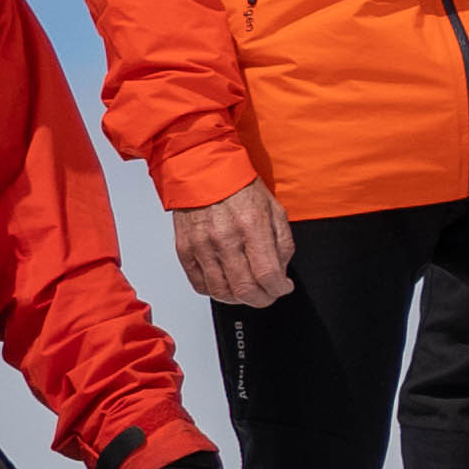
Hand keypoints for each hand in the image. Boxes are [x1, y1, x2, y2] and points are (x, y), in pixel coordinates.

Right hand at [173, 183, 294, 308]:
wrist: (202, 169)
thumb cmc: (238, 186)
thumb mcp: (273, 208)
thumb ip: (282, 242)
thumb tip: (281, 271)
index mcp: (251, 227)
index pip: (267, 275)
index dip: (279, 289)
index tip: (283, 287)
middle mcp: (225, 239)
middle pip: (245, 290)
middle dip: (262, 300)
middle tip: (268, 294)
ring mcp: (202, 246)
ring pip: (221, 292)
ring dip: (239, 299)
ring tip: (247, 292)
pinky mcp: (185, 249)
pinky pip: (199, 284)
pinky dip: (215, 291)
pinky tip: (226, 285)